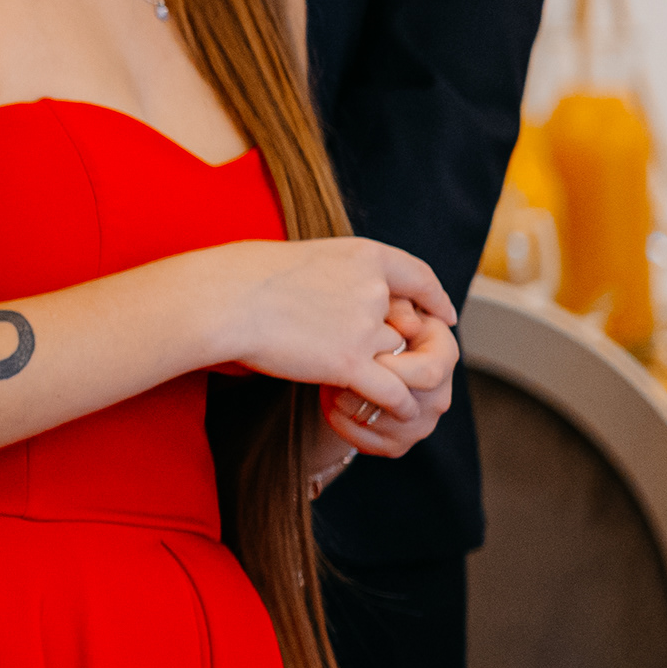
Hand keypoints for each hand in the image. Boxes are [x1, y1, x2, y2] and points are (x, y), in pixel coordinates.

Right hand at [214, 238, 454, 424]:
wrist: (223, 299)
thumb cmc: (244, 276)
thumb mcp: (302, 259)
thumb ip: (332, 275)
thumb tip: (333, 292)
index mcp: (364, 256)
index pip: (417, 275)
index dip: (434, 297)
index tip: (442, 314)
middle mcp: (373, 289)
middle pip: (402, 325)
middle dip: (395, 344)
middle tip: (391, 358)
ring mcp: (365, 328)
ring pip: (400, 360)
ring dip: (395, 377)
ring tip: (383, 390)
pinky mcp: (350, 364)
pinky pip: (393, 393)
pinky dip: (397, 406)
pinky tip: (395, 412)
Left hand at [319, 296, 460, 465]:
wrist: (363, 355)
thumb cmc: (374, 320)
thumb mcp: (385, 302)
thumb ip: (396, 306)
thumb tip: (408, 326)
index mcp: (444, 356)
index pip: (429, 373)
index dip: (391, 365)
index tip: (364, 354)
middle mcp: (439, 397)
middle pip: (400, 402)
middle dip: (362, 383)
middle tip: (335, 365)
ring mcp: (419, 426)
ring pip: (374, 422)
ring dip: (343, 398)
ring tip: (330, 375)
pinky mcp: (396, 445)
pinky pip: (360, 439)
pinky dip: (337, 417)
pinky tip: (331, 394)